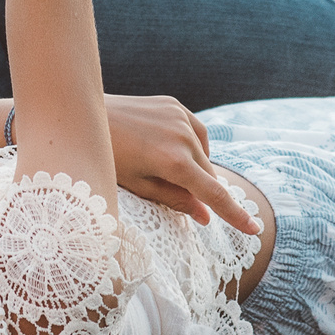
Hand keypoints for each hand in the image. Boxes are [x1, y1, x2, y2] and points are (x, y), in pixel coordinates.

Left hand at [105, 94, 257, 234]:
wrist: (81, 115)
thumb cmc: (105, 157)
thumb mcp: (138, 186)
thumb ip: (175, 200)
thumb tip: (205, 216)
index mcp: (173, 162)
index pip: (214, 194)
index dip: (235, 215)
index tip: (254, 229)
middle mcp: (182, 136)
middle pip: (208, 175)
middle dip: (201, 190)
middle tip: (175, 194)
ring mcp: (179, 116)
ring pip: (204, 153)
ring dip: (195, 167)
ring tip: (163, 169)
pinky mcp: (174, 104)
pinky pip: (195, 131)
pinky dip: (191, 145)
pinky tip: (171, 151)